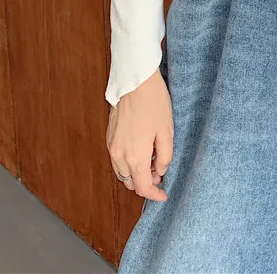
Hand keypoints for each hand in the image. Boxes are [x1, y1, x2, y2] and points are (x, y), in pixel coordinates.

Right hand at [106, 66, 172, 201]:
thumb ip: (164, 156)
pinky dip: (128, 162)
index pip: (143, 187)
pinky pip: (117, 159)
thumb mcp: (167, 131)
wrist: (135, 82)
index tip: (163, 195)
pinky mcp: (109, 136)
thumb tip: (160, 170)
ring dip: (135, 173)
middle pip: (130, 182)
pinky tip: (141, 151)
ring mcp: (111, 145)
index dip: (154, 195)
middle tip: (160, 174)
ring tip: (152, 161)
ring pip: (121, 172)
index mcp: (135, 157)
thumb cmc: (154, 103)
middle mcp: (119, 155)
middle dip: (145, 183)